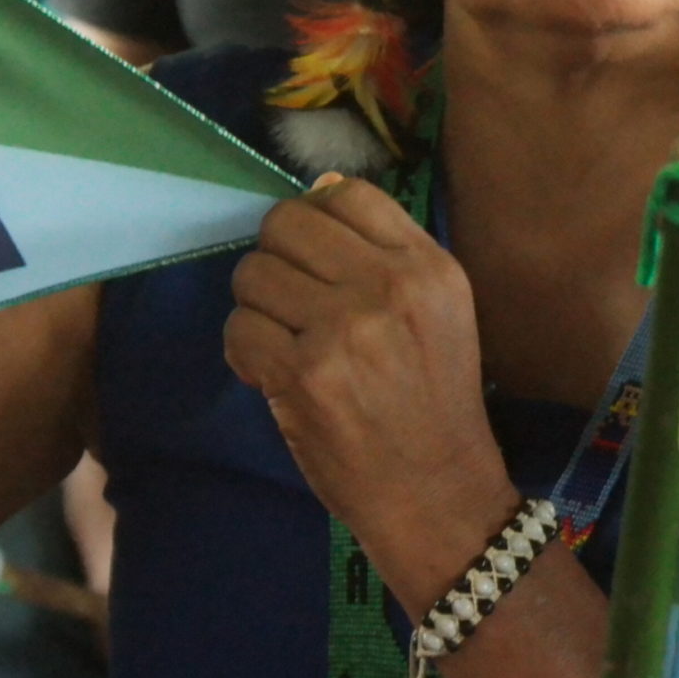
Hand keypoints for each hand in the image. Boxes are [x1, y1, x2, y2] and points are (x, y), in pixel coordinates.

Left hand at [224, 175, 523, 609]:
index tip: (315, 258)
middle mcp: (389, 288)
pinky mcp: (304, 376)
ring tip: (282, 340)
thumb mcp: (440, 311)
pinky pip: (238, 329)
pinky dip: (242, 351)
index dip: (315, 219)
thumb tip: (318, 187)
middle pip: (286, 224)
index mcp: (428, 267)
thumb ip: (385, 250)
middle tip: (288, 301)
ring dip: (255, 307)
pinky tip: (270, 372)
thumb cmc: (434, 401)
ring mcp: (344, 331)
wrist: (436, 491)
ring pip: (252, 274)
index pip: (346, 194)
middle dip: (274, 259)